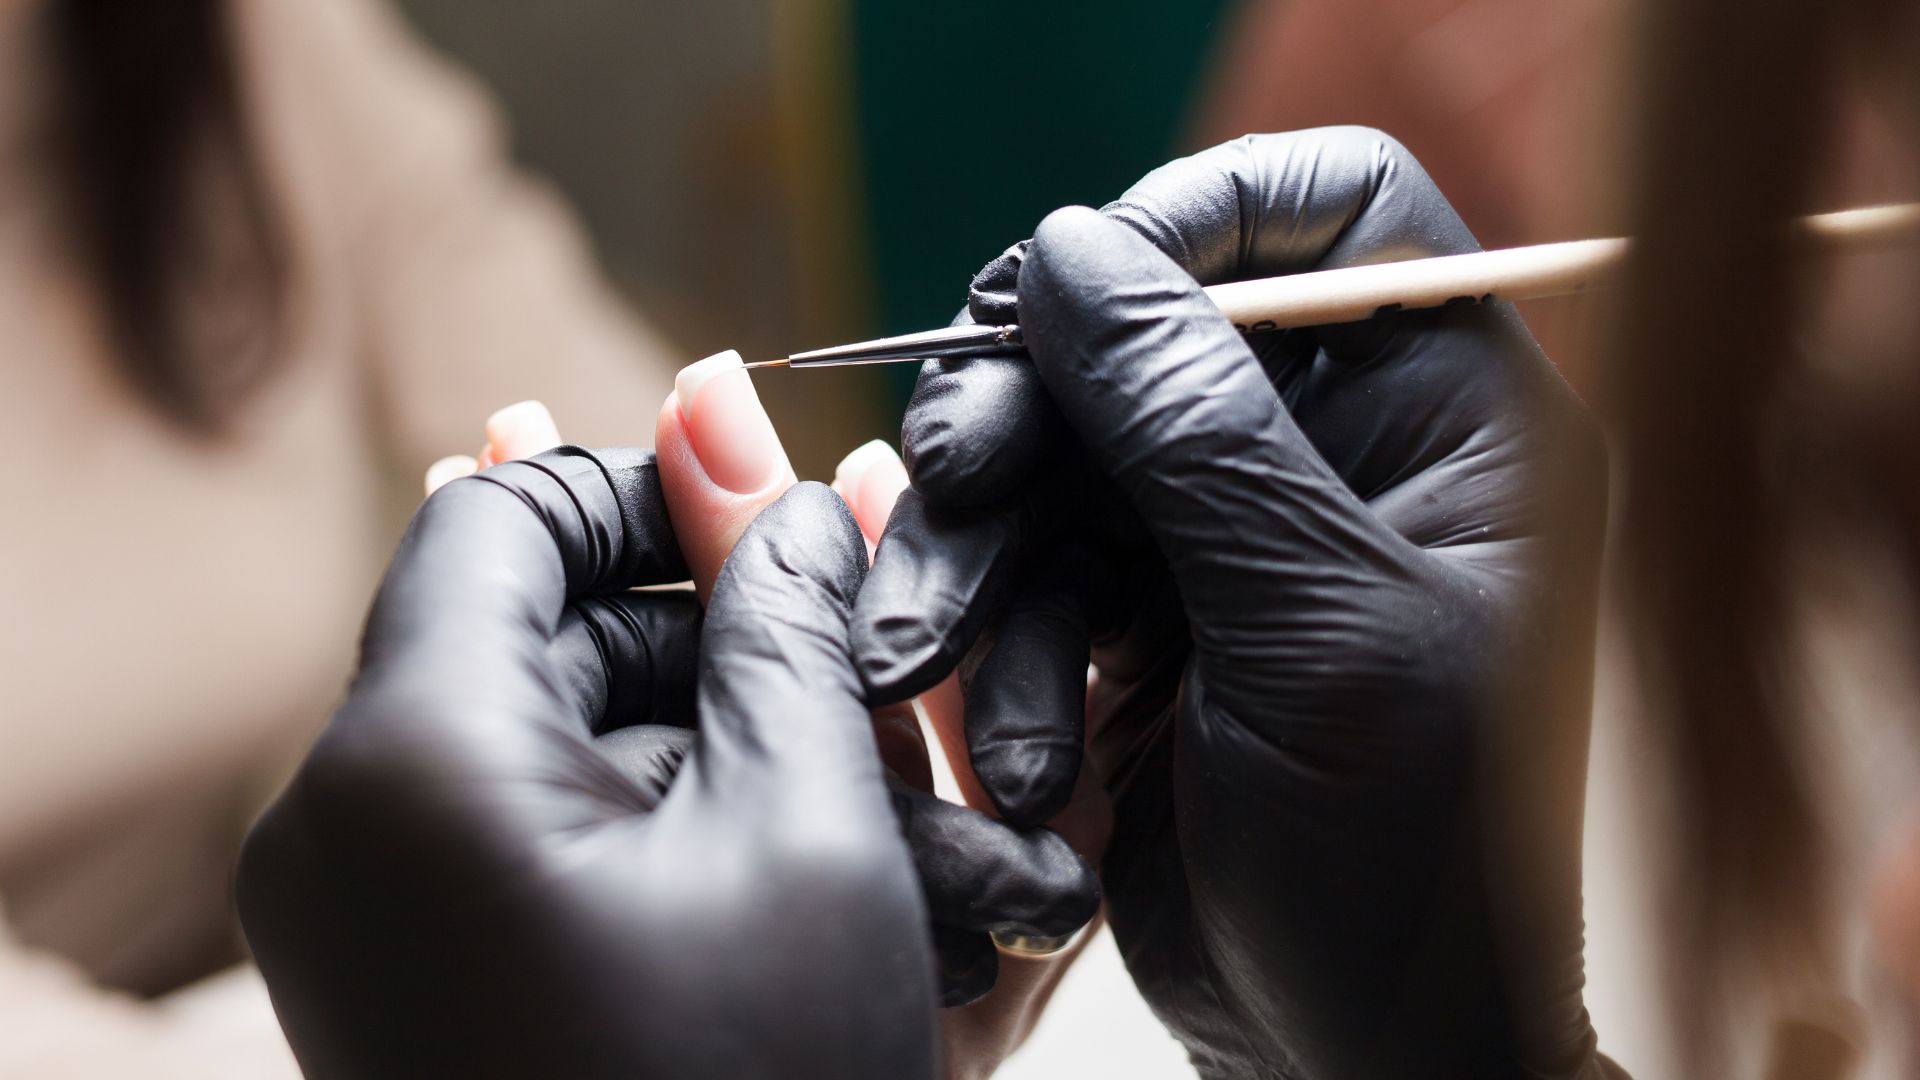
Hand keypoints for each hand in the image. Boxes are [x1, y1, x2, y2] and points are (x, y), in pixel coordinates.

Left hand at [238, 440, 1091, 1077]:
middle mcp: (334, 826)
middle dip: (691, 629)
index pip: (500, 513)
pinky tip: (764, 864)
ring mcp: (350, 913)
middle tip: (847, 673)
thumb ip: (778, 606)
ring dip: (686, 730)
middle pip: (518, 626)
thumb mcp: (808, 824)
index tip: (781, 527)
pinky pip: (511, 830)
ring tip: (842, 798)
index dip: (648, 488)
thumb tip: (744, 420)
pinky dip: (637, 817)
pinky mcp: (393, 973)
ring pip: (531, 732)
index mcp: (411, 760)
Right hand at [854, 128, 1613, 1077]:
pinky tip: (1017, 749)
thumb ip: (1198, 433)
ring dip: (985, 555)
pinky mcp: (1152, 617)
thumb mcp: (1317, 632)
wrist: (1360, 1055)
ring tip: (929, 659)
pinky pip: (1038, 566)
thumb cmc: (1409, 864)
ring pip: (1066, 455)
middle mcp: (1343, 456)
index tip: (1073, 286)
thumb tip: (1074, 254)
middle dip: (1034, 411)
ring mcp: (1238, 536)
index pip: (1334, 217)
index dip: (1196, 216)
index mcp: (1453, 423)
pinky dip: (1001, 642)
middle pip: (1152, 335)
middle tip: (956, 478)